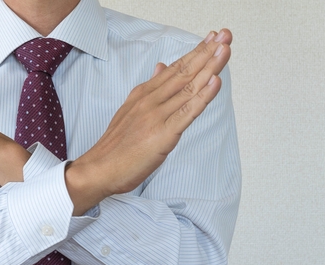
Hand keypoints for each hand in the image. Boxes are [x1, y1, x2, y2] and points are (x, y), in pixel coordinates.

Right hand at [64, 29, 232, 215]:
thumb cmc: (116, 146)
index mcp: (144, 94)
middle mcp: (151, 101)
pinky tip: (215, 82)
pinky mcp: (163, 134)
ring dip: (210, 68)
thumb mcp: (130, 110)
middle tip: (225, 35)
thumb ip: (149, 89)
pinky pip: (187, 112)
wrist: (99, 169)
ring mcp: (157, 116)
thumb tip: (161, 67)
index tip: (212, 38)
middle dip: (207, 52)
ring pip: (188, 88)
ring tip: (225, 50)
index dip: (196, 52)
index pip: (175, 69)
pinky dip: (203, 96)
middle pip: (184, 72)